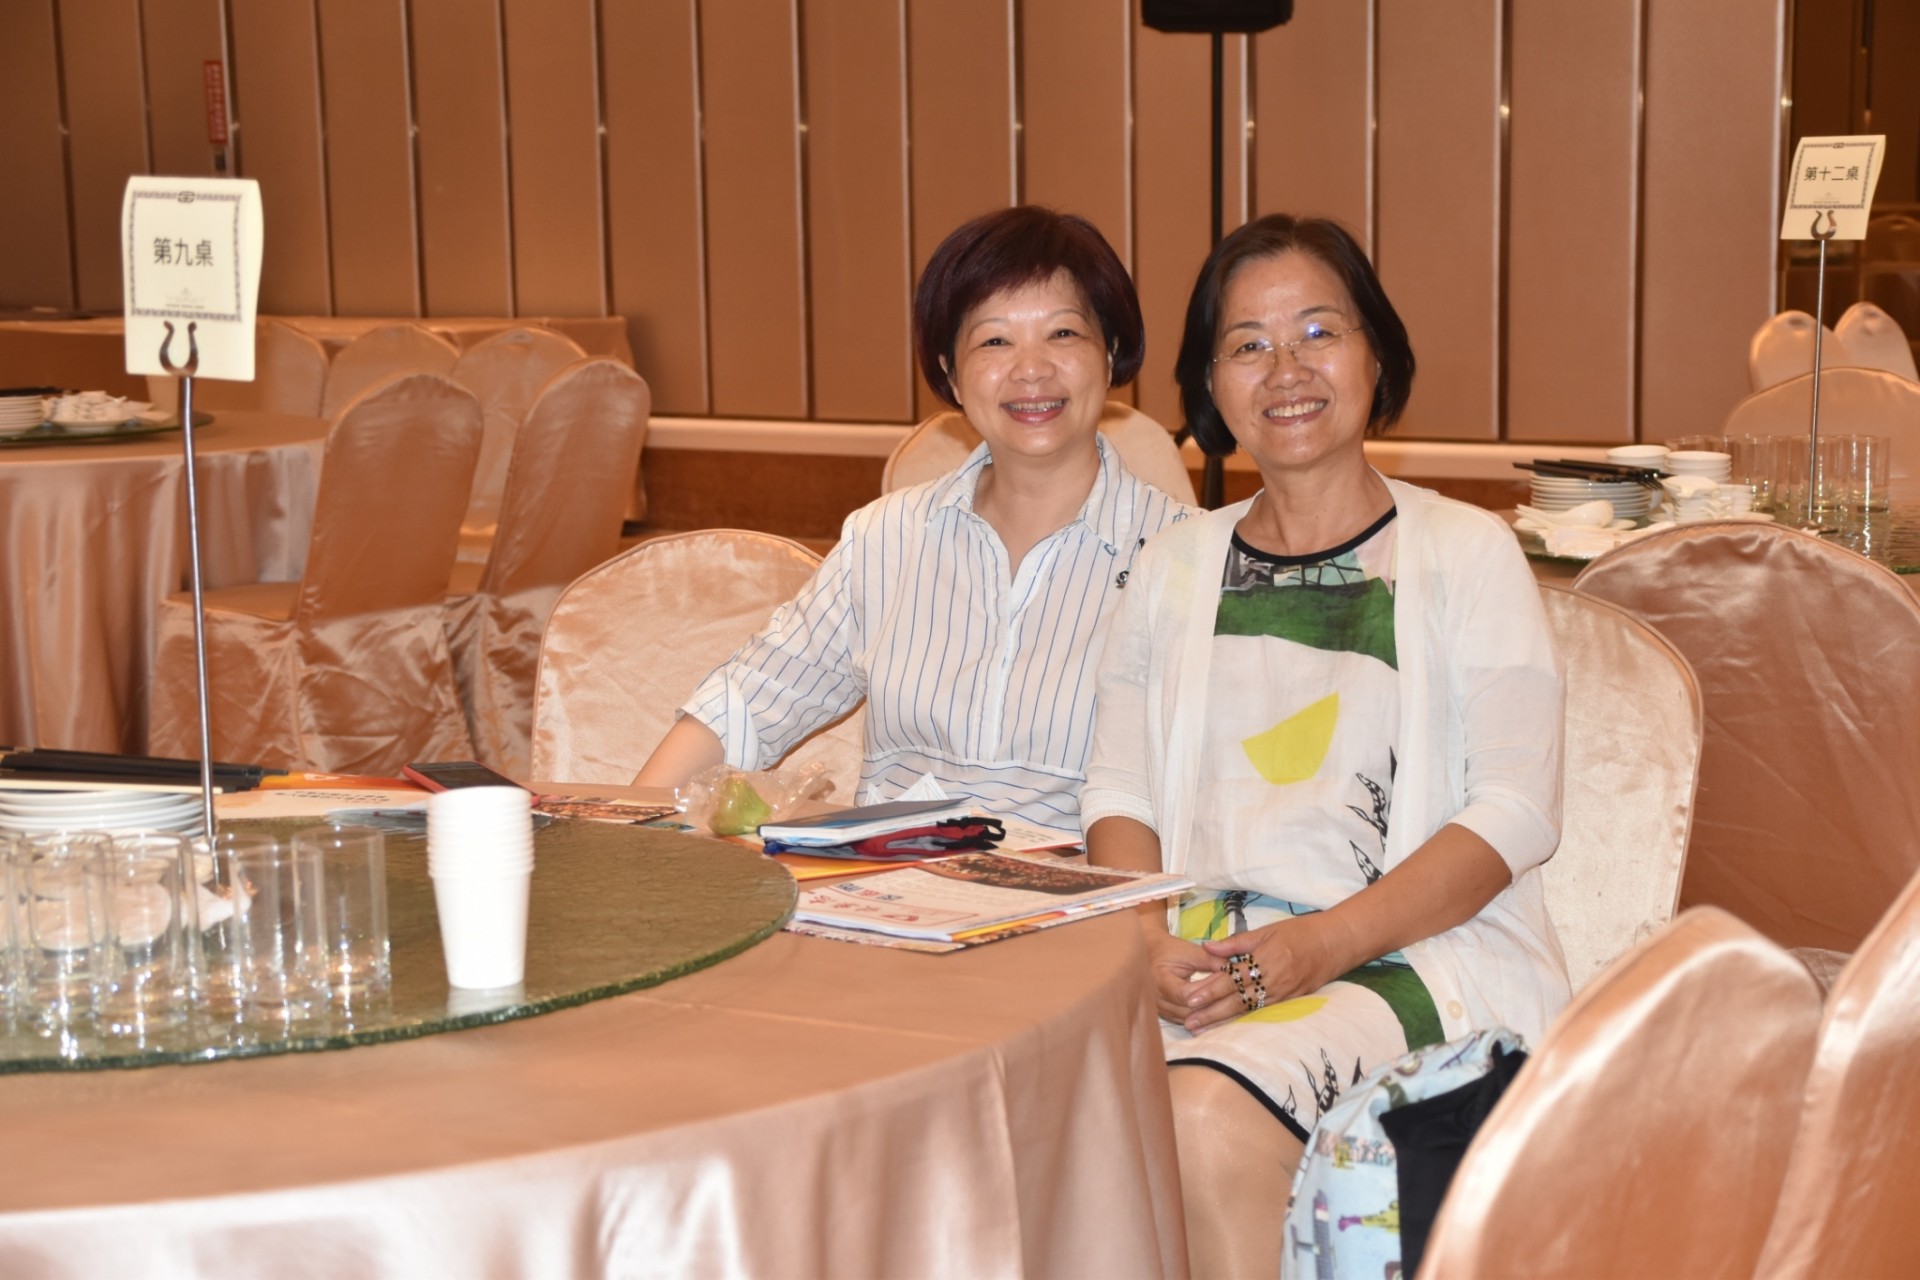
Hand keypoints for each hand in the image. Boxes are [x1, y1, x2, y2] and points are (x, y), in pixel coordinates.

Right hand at [1140, 926, 1226, 1023]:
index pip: (1187, 994)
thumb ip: (1210, 959)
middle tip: (1234, 995)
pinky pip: (1186, 1020)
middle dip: (1213, 1003)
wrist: (1148, 954)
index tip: (1227, 983)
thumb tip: (1234, 970)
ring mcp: (1160, 1010)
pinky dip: (1202, 1016)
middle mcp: (1157, 1000)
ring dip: (1210, 1013)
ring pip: (1190, 1019)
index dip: (1208, 991)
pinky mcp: (1165, 1015)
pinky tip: (1218, 1011)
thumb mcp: (1188, 950)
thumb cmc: (1168, 950)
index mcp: (1160, 981)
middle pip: (1190, 1011)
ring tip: (1230, 1004)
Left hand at [1181, 914, 1347, 1033]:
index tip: (1190, 999)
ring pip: (1247, 1010)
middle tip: (1189, 1022)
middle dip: (1211, 1012)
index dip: (1210, 989)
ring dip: (1223, 1021)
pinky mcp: (1291, 1001)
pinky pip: (1262, 1013)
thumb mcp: (1267, 931)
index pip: (1231, 978)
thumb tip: (1207, 947)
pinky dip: (1243, 1020)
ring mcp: (1283, 994)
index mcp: (1265, 959)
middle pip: (1237, 1000)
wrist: (1336, 943)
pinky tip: (1227, 1027)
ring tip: (1202, 1029)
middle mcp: (1274, 980)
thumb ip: (1236, 943)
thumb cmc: (1301, 932)